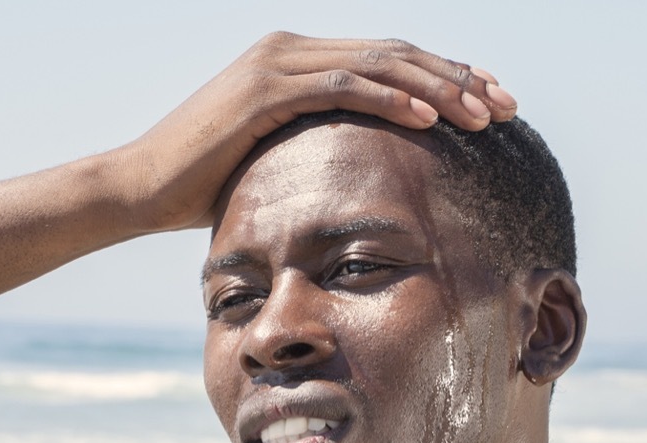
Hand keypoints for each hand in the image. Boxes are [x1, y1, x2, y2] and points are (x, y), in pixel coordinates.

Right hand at [114, 32, 517, 231]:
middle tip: (507, 104)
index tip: (489, 104)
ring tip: (484, 114)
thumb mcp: (270, 161)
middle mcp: (289, 50)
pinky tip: (428, 119)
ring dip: (437, 87)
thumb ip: (312, 149)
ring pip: (377, 64)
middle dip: (457, 77)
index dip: (443, 78)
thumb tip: (356, 176)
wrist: (139, 188)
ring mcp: (275, 64)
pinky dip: (389, 99)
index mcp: (296, 61)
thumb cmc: (201, 186)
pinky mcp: (262, 90)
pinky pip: (341, 87)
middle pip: (394, 53)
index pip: (385, 60)